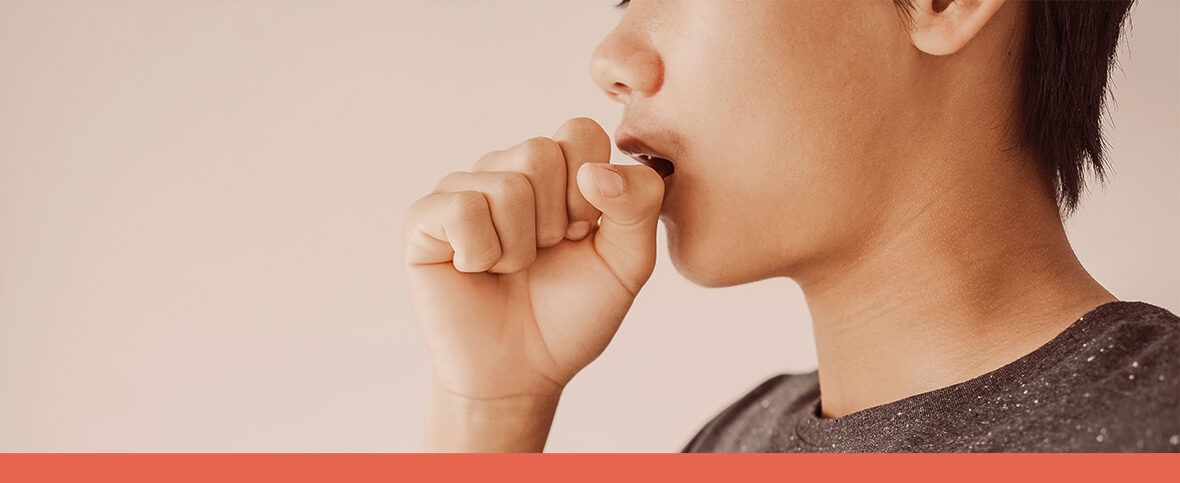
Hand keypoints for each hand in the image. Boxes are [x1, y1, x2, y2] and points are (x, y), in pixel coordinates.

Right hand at [404, 117, 664, 401]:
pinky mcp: (424, 219)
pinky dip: (481, 253)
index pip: (580, 132)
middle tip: (544, 255)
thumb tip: (595, 170)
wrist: (521, 372)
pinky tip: (476, 270)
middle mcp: (505, 169)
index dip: (592, 190)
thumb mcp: (628, 262)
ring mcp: (462, 190)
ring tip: (511, 269)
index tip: (584, 234)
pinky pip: (462, 209)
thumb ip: (639, 205)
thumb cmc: (571, 314)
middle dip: (554, 220)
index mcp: (555, 170)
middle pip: (540, 152)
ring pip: (505, 186)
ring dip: (518, 247)